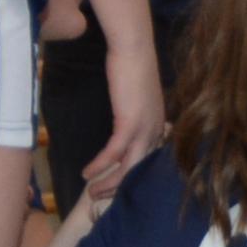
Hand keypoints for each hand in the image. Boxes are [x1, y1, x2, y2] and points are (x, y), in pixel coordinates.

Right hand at [87, 42, 167, 198]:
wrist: (134, 47)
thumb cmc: (133, 67)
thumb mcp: (138, 96)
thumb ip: (135, 112)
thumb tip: (126, 122)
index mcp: (159, 126)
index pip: (147, 161)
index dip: (132, 178)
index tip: (117, 190)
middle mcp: (157, 131)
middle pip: (138, 170)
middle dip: (119, 188)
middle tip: (101, 198)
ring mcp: (145, 128)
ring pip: (128, 167)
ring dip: (108, 182)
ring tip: (91, 192)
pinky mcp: (130, 123)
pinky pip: (114, 153)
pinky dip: (100, 165)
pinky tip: (86, 173)